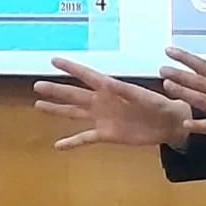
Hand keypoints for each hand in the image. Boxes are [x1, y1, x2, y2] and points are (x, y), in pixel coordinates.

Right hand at [33, 58, 190, 150]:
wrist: (169, 124)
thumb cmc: (160, 105)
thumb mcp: (145, 97)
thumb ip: (127, 92)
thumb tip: (109, 84)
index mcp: (111, 88)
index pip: (87, 76)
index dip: (71, 68)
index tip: (54, 60)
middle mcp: (103, 101)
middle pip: (74, 94)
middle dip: (56, 90)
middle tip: (36, 85)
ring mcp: (102, 118)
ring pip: (74, 113)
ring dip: (57, 110)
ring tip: (38, 106)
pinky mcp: (107, 134)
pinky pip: (85, 138)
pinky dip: (72, 142)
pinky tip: (58, 146)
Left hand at [159, 48, 205, 148]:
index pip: (204, 66)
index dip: (186, 58)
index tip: (171, 51)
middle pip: (199, 81)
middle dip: (180, 74)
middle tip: (163, 69)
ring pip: (201, 99)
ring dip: (183, 92)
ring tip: (168, 85)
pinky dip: (198, 125)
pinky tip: (186, 124)